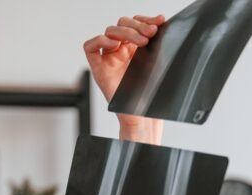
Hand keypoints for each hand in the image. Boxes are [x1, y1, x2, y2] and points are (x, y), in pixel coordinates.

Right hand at [83, 14, 165, 142]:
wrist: (145, 118)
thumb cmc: (151, 96)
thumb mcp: (159, 63)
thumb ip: (157, 42)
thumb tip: (161, 21)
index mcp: (135, 49)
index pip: (134, 24)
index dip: (145, 20)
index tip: (159, 22)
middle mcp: (121, 52)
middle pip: (121, 25)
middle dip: (138, 26)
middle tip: (151, 34)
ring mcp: (109, 59)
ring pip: (110, 32)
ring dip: (126, 32)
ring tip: (142, 42)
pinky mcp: (99, 69)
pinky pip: (90, 47)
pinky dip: (101, 41)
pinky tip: (116, 45)